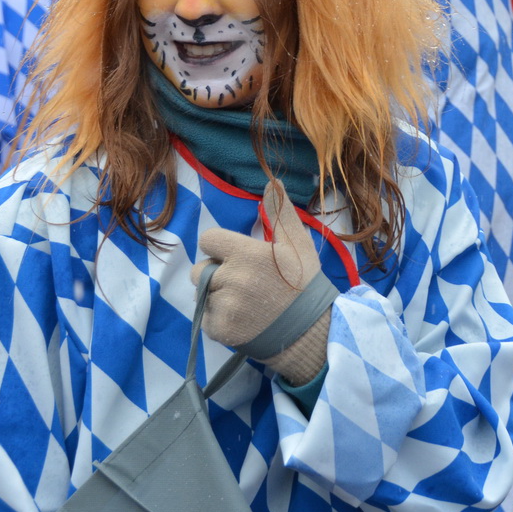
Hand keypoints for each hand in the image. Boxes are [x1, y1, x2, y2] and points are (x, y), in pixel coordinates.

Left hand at [193, 179, 331, 385]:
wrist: (311, 331)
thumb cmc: (304, 284)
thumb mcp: (298, 245)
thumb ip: (280, 213)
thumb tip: (271, 181)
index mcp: (247, 255)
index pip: (208, 240)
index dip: (220, 247)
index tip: (236, 257)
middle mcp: (232, 279)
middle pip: (201, 269)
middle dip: (217, 274)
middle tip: (245, 284)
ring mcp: (224, 306)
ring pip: (203, 295)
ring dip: (218, 297)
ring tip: (245, 303)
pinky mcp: (220, 329)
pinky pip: (205, 318)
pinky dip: (219, 320)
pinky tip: (243, 319)